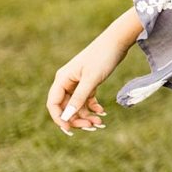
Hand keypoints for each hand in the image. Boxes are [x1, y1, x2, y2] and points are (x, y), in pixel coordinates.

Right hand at [46, 10, 139, 135]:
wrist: (118, 42)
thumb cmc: (103, 57)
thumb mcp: (91, 79)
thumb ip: (79, 98)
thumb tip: (67, 117)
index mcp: (62, 79)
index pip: (53, 104)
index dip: (59, 118)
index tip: (70, 129)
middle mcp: (67, 81)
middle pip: (66, 107)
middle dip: (76, 119)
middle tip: (91, 127)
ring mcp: (78, 82)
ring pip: (77, 105)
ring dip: (86, 116)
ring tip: (100, 123)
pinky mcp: (89, 82)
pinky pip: (87, 100)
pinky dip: (93, 108)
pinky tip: (102, 112)